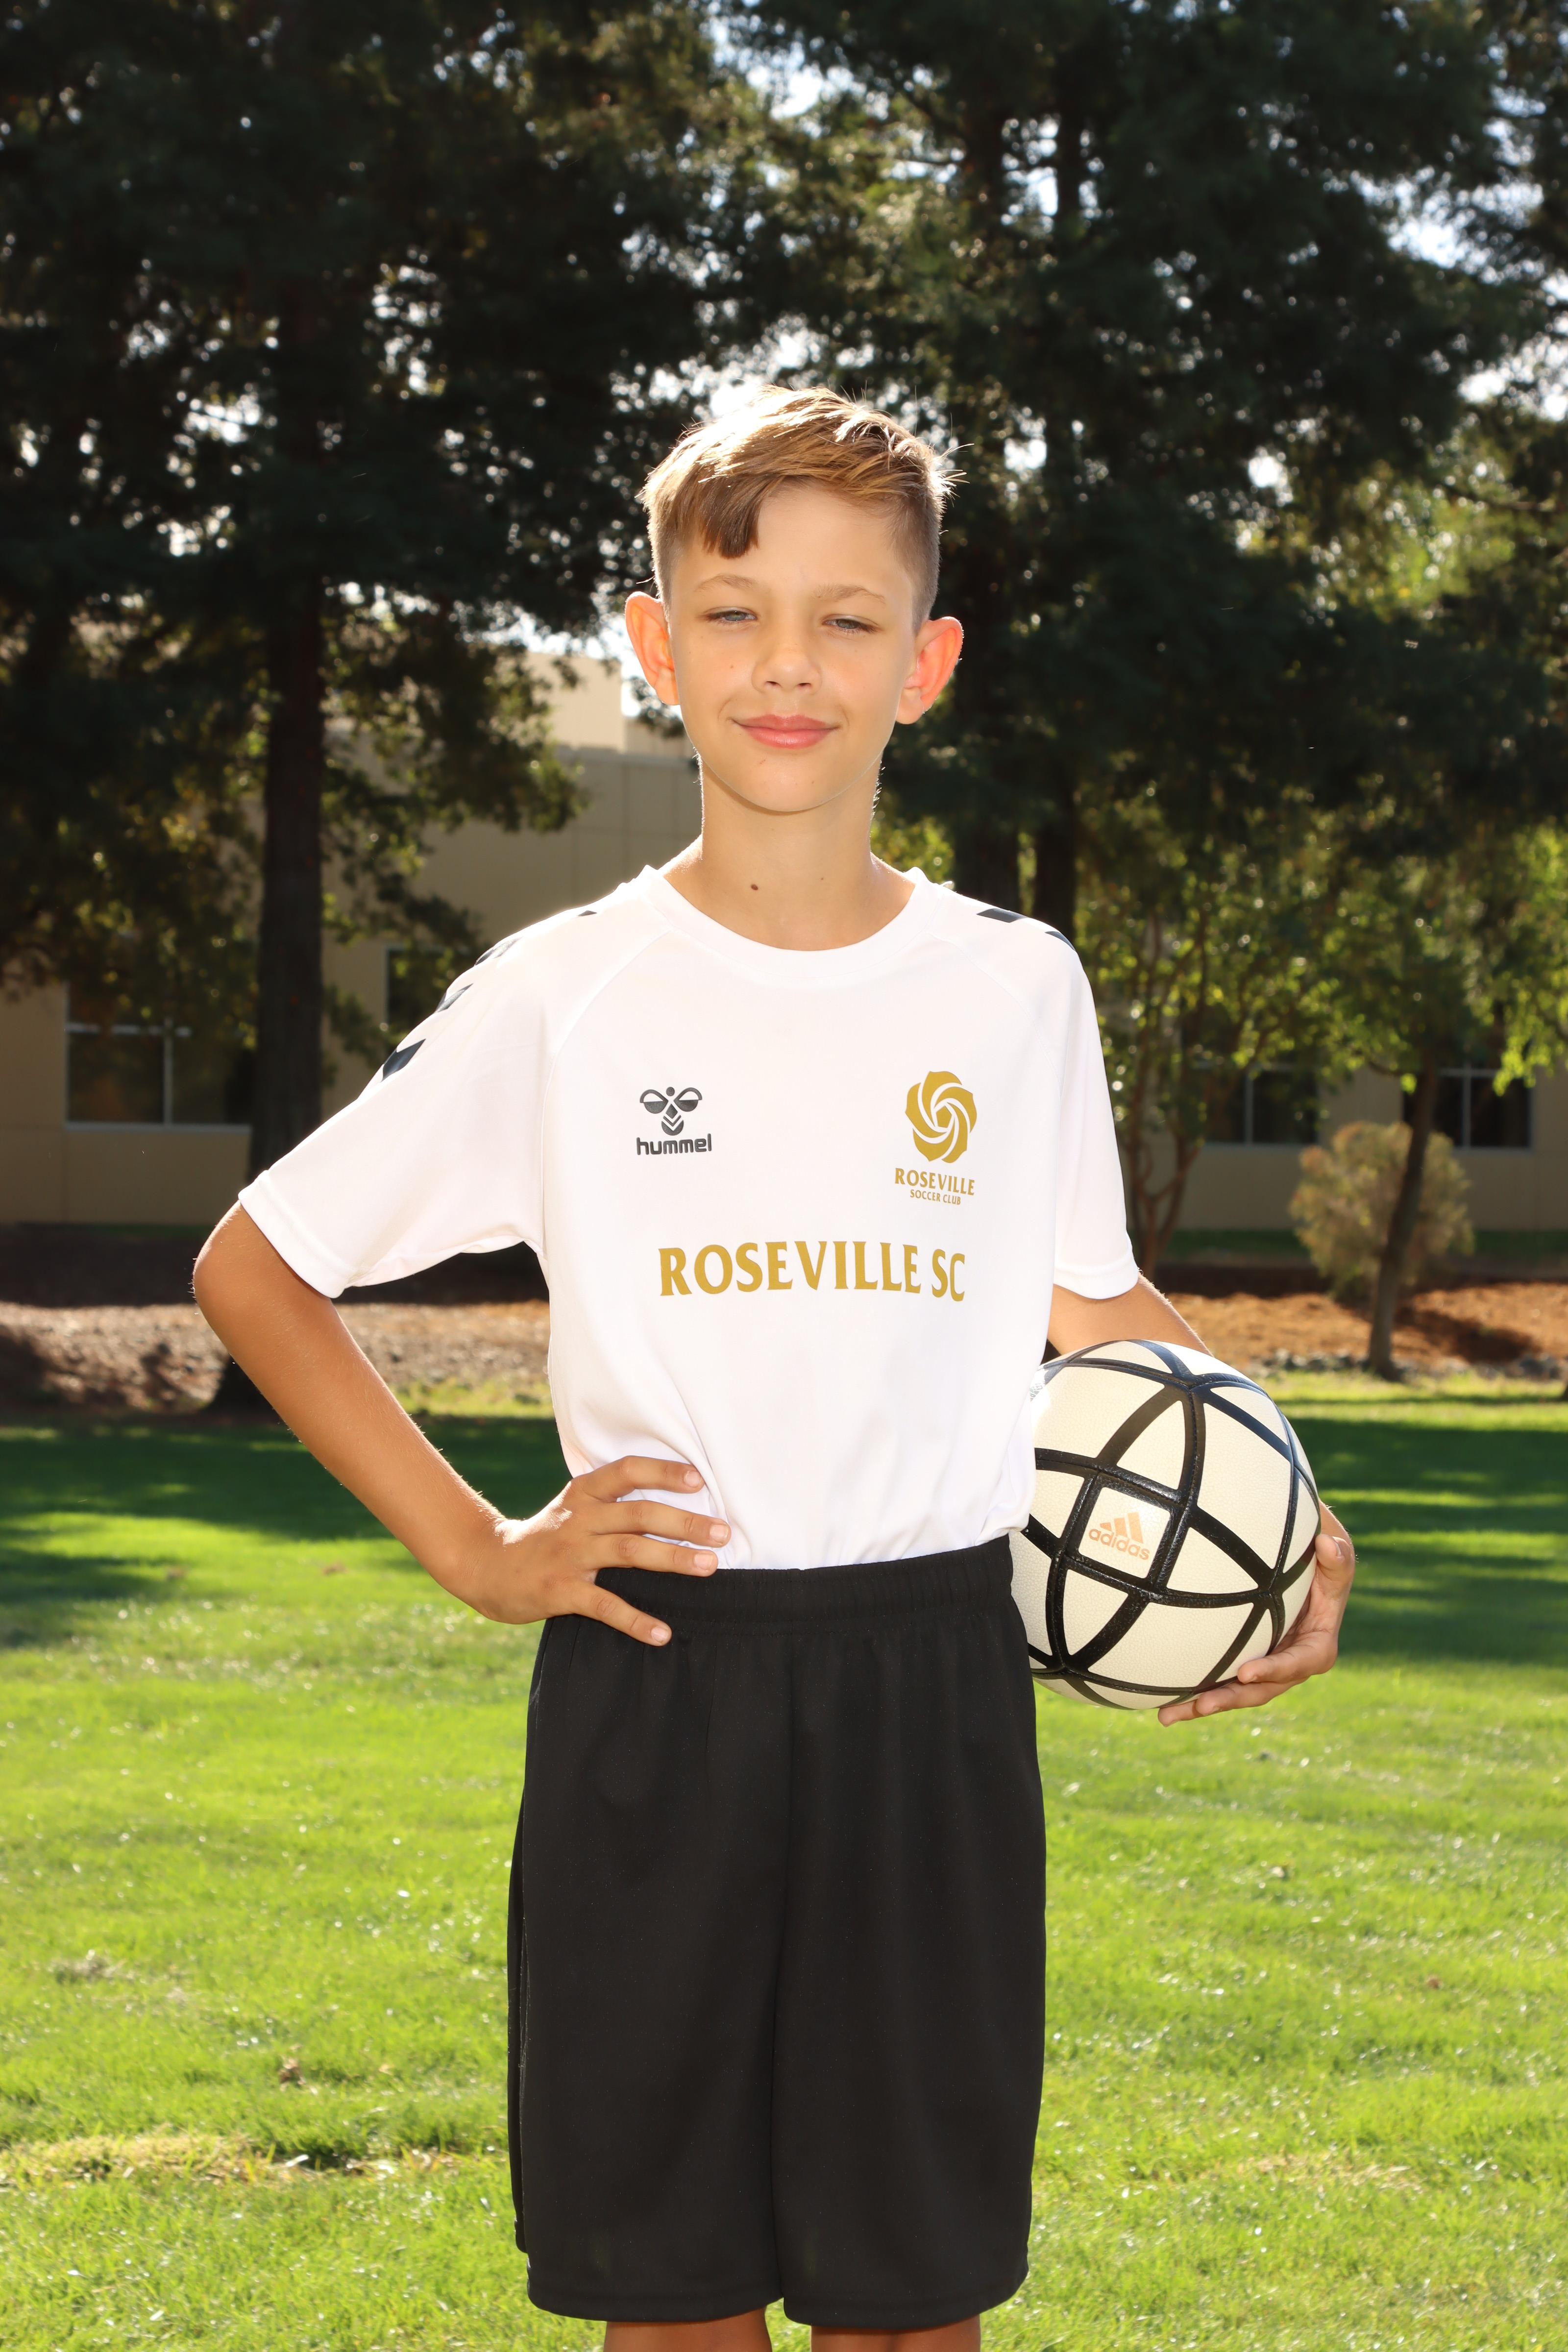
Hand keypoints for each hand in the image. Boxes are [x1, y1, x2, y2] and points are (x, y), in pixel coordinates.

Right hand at [465, 1456, 727, 1646]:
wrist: (487, 1565)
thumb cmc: (545, 1538)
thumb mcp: (573, 1508)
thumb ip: (613, 1504)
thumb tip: (674, 1506)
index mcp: (584, 1494)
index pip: (627, 1471)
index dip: (663, 1472)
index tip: (698, 1479)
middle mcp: (580, 1519)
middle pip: (639, 1514)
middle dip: (685, 1522)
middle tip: (724, 1532)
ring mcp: (570, 1555)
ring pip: (630, 1552)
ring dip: (674, 1559)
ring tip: (710, 1568)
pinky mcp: (561, 1591)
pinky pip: (605, 1606)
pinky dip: (635, 1620)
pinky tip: (662, 1633)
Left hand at [1157, 1502, 1354, 1725]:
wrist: (1305, 1572)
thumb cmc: (1321, 1563)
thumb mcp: (1335, 1559)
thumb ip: (1337, 1558)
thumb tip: (1327, 1544)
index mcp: (1315, 1646)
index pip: (1298, 1664)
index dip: (1274, 1671)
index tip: (1246, 1671)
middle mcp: (1288, 1665)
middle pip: (1261, 1689)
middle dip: (1231, 1699)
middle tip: (1202, 1704)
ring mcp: (1263, 1667)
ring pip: (1234, 1693)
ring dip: (1202, 1706)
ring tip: (1167, 1716)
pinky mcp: (1242, 1663)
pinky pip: (1218, 1681)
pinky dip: (1192, 1692)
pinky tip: (1159, 1701)